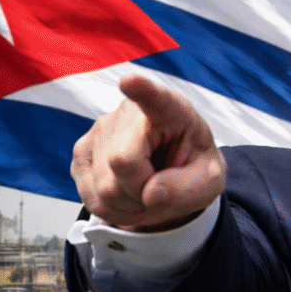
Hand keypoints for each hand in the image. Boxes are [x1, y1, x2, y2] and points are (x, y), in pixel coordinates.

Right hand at [71, 75, 225, 231]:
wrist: (171, 174)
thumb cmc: (193, 169)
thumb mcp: (209, 181)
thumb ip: (189, 188)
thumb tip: (151, 194)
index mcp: (171, 111)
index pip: (155, 98)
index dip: (141, 90)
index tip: (130, 81)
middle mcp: (129, 113)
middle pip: (123, 163)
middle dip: (143, 192)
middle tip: (161, 188)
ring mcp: (99, 130)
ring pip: (105, 187)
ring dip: (130, 205)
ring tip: (146, 191)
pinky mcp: (82, 153)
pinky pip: (92, 199)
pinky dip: (114, 210)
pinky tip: (128, 196)